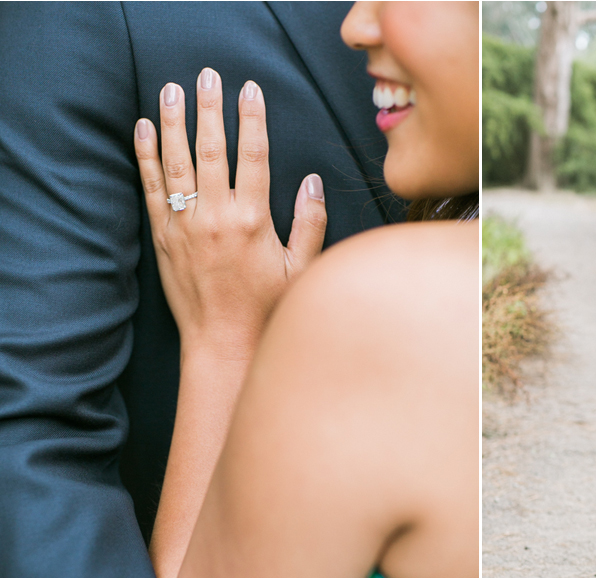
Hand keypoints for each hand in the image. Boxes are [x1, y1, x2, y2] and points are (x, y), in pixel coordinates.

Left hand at [134, 68, 326, 359]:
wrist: (223, 343)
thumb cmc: (266, 309)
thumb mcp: (302, 268)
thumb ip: (310, 223)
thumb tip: (311, 182)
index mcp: (253, 220)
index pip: (253, 155)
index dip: (252, 119)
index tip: (249, 90)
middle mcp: (216, 216)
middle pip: (212, 148)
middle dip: (210, 108)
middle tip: (207, 76)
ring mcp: (185, 225)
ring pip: (176, 161)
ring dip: (172, 121)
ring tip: (171, 90)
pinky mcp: (164, 238)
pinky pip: (152, 188)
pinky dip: (146, 156)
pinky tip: (143, 130)